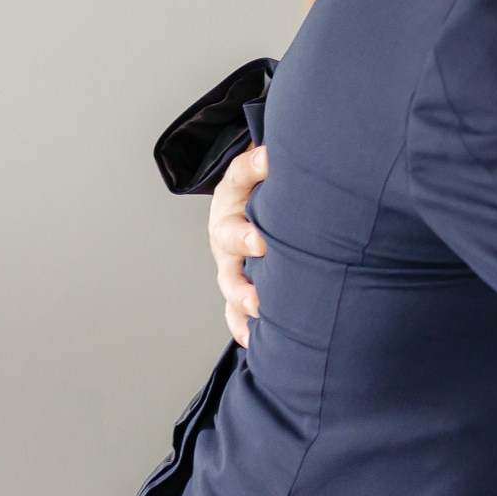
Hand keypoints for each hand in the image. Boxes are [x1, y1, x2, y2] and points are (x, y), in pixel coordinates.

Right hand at [210, 145, 269, 347]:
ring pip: (230, 288)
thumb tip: (269, 155)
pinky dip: (242, 327)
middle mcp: (227, 241)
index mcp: (231, 207)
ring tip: (259, 312)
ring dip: (242, 303)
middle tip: (260, 278)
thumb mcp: (254, 170)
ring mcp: (232, 267)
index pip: (232, 215)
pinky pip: (235, 313)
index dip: (245, 226)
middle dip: (243, 269)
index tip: (261, 238)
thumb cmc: (260, 186)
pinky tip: (254, 341)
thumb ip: (259, 164)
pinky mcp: (239, 288)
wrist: (249, 203)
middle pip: (229, 255)